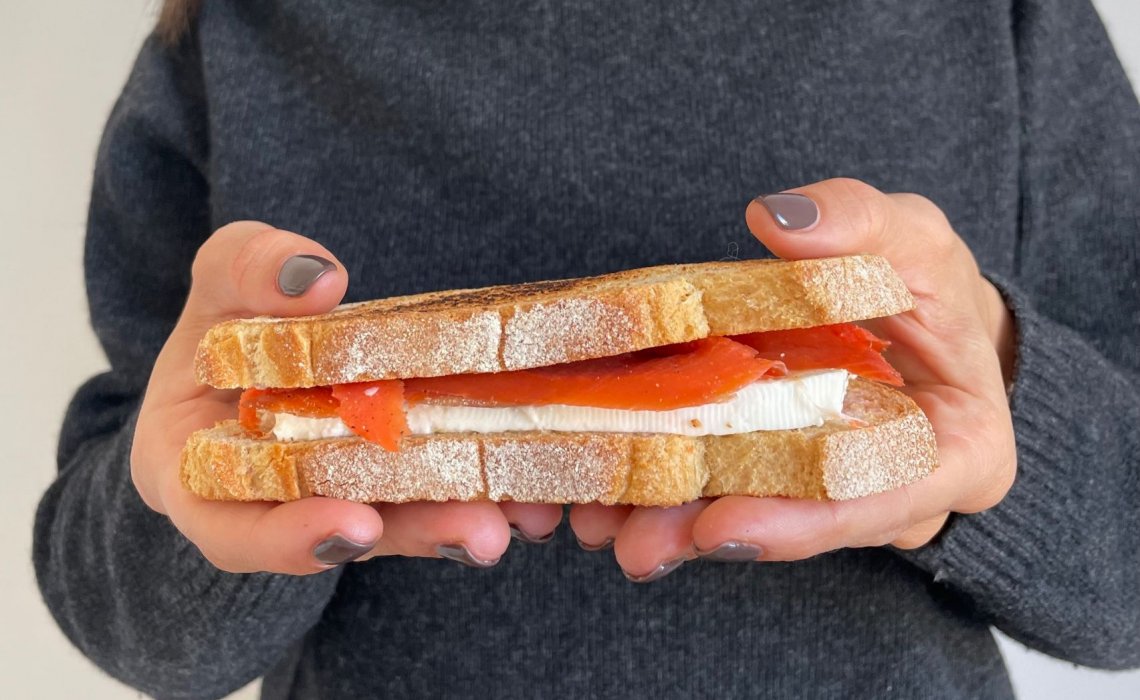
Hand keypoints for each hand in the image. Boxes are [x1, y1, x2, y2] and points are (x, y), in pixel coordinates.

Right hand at [131, 222, 561, 573]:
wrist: (271, 332)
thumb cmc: (230, 310)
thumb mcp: (221, 279)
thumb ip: (244, 272)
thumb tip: (314, 276)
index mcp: (206, 478)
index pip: (235, 530)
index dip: (288, 537)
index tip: (349, 522)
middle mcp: (283, 503)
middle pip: (347, 534)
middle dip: (415, 533)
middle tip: (480, 534)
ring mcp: (352, 492)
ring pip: (408, 520)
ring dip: (469, 516)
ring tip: (529, 512)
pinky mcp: (408, 474)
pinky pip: (446, 483)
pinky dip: (488, 481)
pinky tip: (540, 484)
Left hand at [570, 178, 1016, 580]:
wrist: (913, 315)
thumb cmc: (927, 282)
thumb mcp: (914, 238)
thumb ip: (862, 223)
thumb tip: (782, 217)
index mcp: (956, 455)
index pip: (881, 500)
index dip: (800, 521)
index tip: (722, 526)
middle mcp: (891, 494)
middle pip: (795, 524)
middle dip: (708, 532)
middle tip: (634, 542)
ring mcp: (825, 490)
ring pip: (748, 515)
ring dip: (668, 523)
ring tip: (597, 522)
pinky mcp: (770, 469)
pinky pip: (717, 486)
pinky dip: (658, 488)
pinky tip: (597, 494)